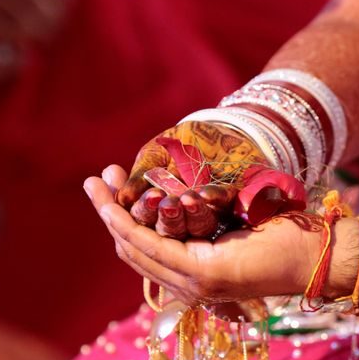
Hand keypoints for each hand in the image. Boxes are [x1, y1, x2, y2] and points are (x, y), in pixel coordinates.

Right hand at [87, 166, 321, 303]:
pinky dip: (130, 226)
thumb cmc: (280, 234)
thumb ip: (201, 222)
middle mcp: (188, 287)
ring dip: (111, 215)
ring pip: (135, 248)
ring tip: (96, 184)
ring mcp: (194, 286)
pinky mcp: (203, 275)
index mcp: (193, 277)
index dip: (120, 220)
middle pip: (131, 250)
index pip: (143, 252)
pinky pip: (154, 249)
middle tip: (93, 181)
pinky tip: (115, 206)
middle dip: (108, 212)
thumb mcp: (229, 223)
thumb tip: (176, 196)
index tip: (108, 187)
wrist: (315, 253)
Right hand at [116, 121, 267, 238]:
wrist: (222, 129)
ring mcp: (209, 216)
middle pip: (169, 230)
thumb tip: (123, 198)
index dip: (142, 210)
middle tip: (162, 203)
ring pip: (198, 226)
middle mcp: (184, 220)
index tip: (143, 198)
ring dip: (190, 213)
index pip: (144, 219)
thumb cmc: (183, 142)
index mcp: (159, 210)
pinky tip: (206, 194)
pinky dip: (215, 199)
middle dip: (165, 216)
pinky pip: (225, 207)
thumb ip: (141, 174)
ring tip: (185, 199)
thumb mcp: (157, 153)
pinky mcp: (235, 205)